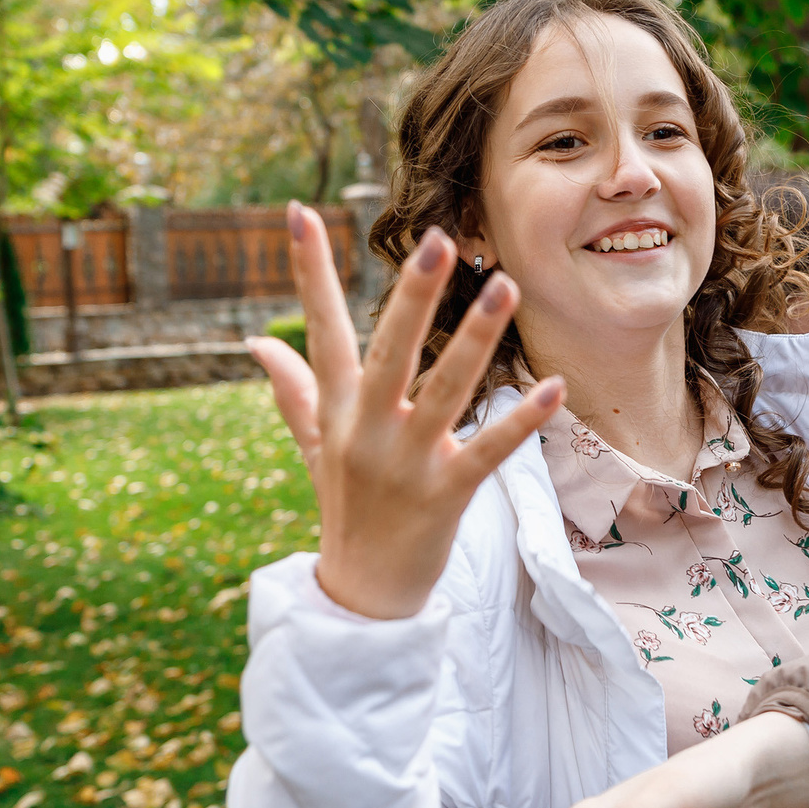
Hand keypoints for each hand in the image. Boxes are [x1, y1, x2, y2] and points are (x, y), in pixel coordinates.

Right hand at [243, 201, 562, 619]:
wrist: (362, 594)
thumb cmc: (345, 507)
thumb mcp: (316, 445)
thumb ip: (292, 389)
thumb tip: (256, 341)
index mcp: (337, 411)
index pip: (319, 329)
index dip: (307, 272)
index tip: (298, 212)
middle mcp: (367, 431)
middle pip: (387, 352)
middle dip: (412, 295)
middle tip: (439, 239)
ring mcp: (405, 465)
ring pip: (443, 392)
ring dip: (474, 339)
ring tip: (505, 286)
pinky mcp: (445, 497)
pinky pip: (488, 453)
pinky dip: (520, 422)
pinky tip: (553, 387)